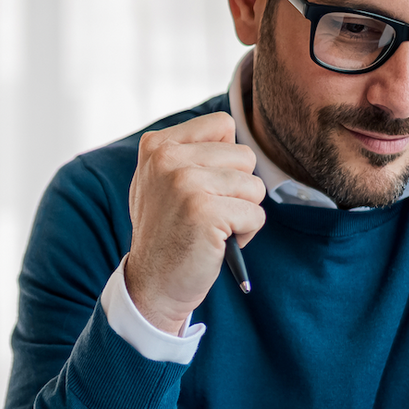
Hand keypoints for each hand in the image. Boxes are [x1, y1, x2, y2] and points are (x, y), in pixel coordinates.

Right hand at [123, 113, 265, 334]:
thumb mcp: (162, 180)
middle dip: (238, 189)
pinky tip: (217, 243)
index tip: (202, 186)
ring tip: (213, 228)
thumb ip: (188, 151)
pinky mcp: (204, 211)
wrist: (153, 284)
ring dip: (243, 212)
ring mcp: (184, 183)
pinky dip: (246, 234)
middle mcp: (167, 158)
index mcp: (157, 145)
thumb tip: (229, 126)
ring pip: (255, 186)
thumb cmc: (167, 232)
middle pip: (245, 156)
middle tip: (208, 213)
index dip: (226, 159)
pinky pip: (256, 215)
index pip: (222, 125)